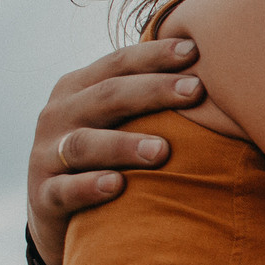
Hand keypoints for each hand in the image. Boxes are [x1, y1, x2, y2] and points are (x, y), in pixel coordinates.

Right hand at [26, 40, 204, 264]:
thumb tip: (219, 77)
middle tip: (195, 91)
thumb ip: (149, 100)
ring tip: (162, 150)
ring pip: (84, 144)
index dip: (154, 56)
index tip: (196, 51)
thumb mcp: (117, 122)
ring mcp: (47, 156)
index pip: (117, 65)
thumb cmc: (105, 158)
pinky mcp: (44, 197)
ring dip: (123, 145)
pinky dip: (90, 187)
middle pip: (106, 97)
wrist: (57, 213)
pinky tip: (117, 186)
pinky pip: (66, 191)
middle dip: (152, 91)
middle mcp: (58, 116)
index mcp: (78, 90)